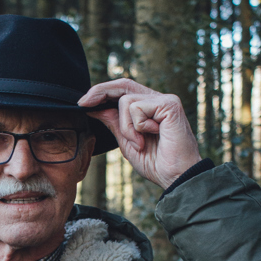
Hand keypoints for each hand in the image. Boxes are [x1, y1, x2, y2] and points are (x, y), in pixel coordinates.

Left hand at [78, 78, 201, 189]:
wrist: (177, 176)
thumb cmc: (157, 163)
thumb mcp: (127, 142)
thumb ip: (115, 123)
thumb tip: (96, 108)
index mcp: (149, 107)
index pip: (123, 90)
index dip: (102, 92)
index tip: (83, 103)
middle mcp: (158, 99)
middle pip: (123, 85)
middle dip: (100, 91)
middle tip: (83, 103)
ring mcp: (165, 100)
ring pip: (125, 101)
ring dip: (126, 127)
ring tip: (140, 143)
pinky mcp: (169, 104)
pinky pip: (137, 108)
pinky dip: (137, 126)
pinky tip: (152, 135)